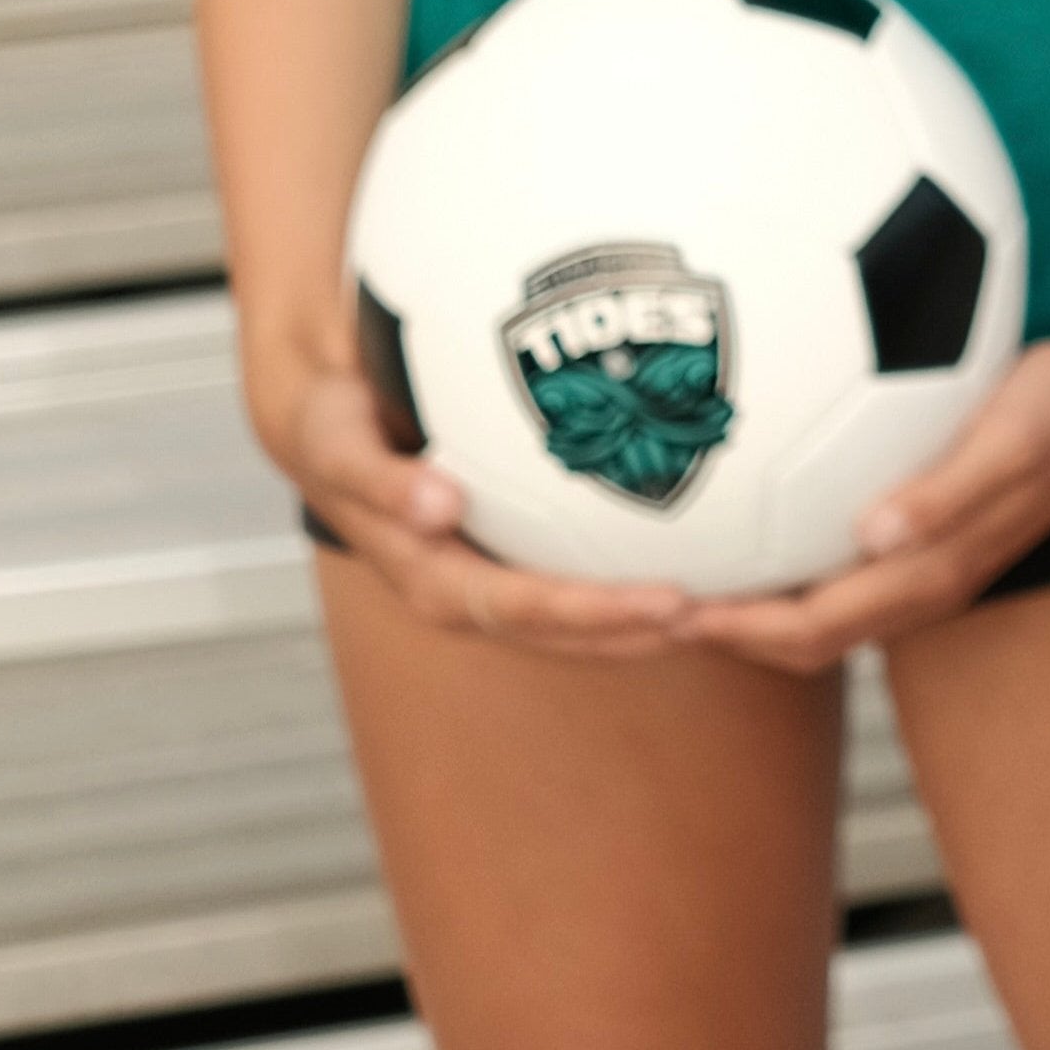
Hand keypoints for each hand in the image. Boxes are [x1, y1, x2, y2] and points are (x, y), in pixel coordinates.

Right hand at [266, 360, 697, 658]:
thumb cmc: (335, 428)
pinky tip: (693, 549)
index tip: (664, 603)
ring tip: (723, 602)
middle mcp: (466, 589)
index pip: (522, 610)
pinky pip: (572, 568)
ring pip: (573, 614)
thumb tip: (439, 506)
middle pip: (561, 628)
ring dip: (639, 616)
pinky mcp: (507, 549)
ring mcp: (489, 574)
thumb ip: (381, 479)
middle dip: (634, 629)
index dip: (591, 614)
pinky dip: (625, 570)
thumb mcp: (338, 445)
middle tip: (715, 612)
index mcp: (430, 579)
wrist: (326, 420)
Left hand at [679, 335, 1049, 672]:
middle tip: (648, 603)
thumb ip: (950, 488)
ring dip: (752, 603)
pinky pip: (836, 563)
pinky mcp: (922, 533)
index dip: (743, 631)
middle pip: (805, 638)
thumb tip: (878, 531)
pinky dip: (785, 557)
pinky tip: (750, 502)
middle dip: (727, 633)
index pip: (818, 629)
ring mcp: (922, 565)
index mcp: (935, 575)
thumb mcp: (1015, 436)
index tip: (673, 611)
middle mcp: (921, 584)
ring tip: (682, 569)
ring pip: (819, 609)